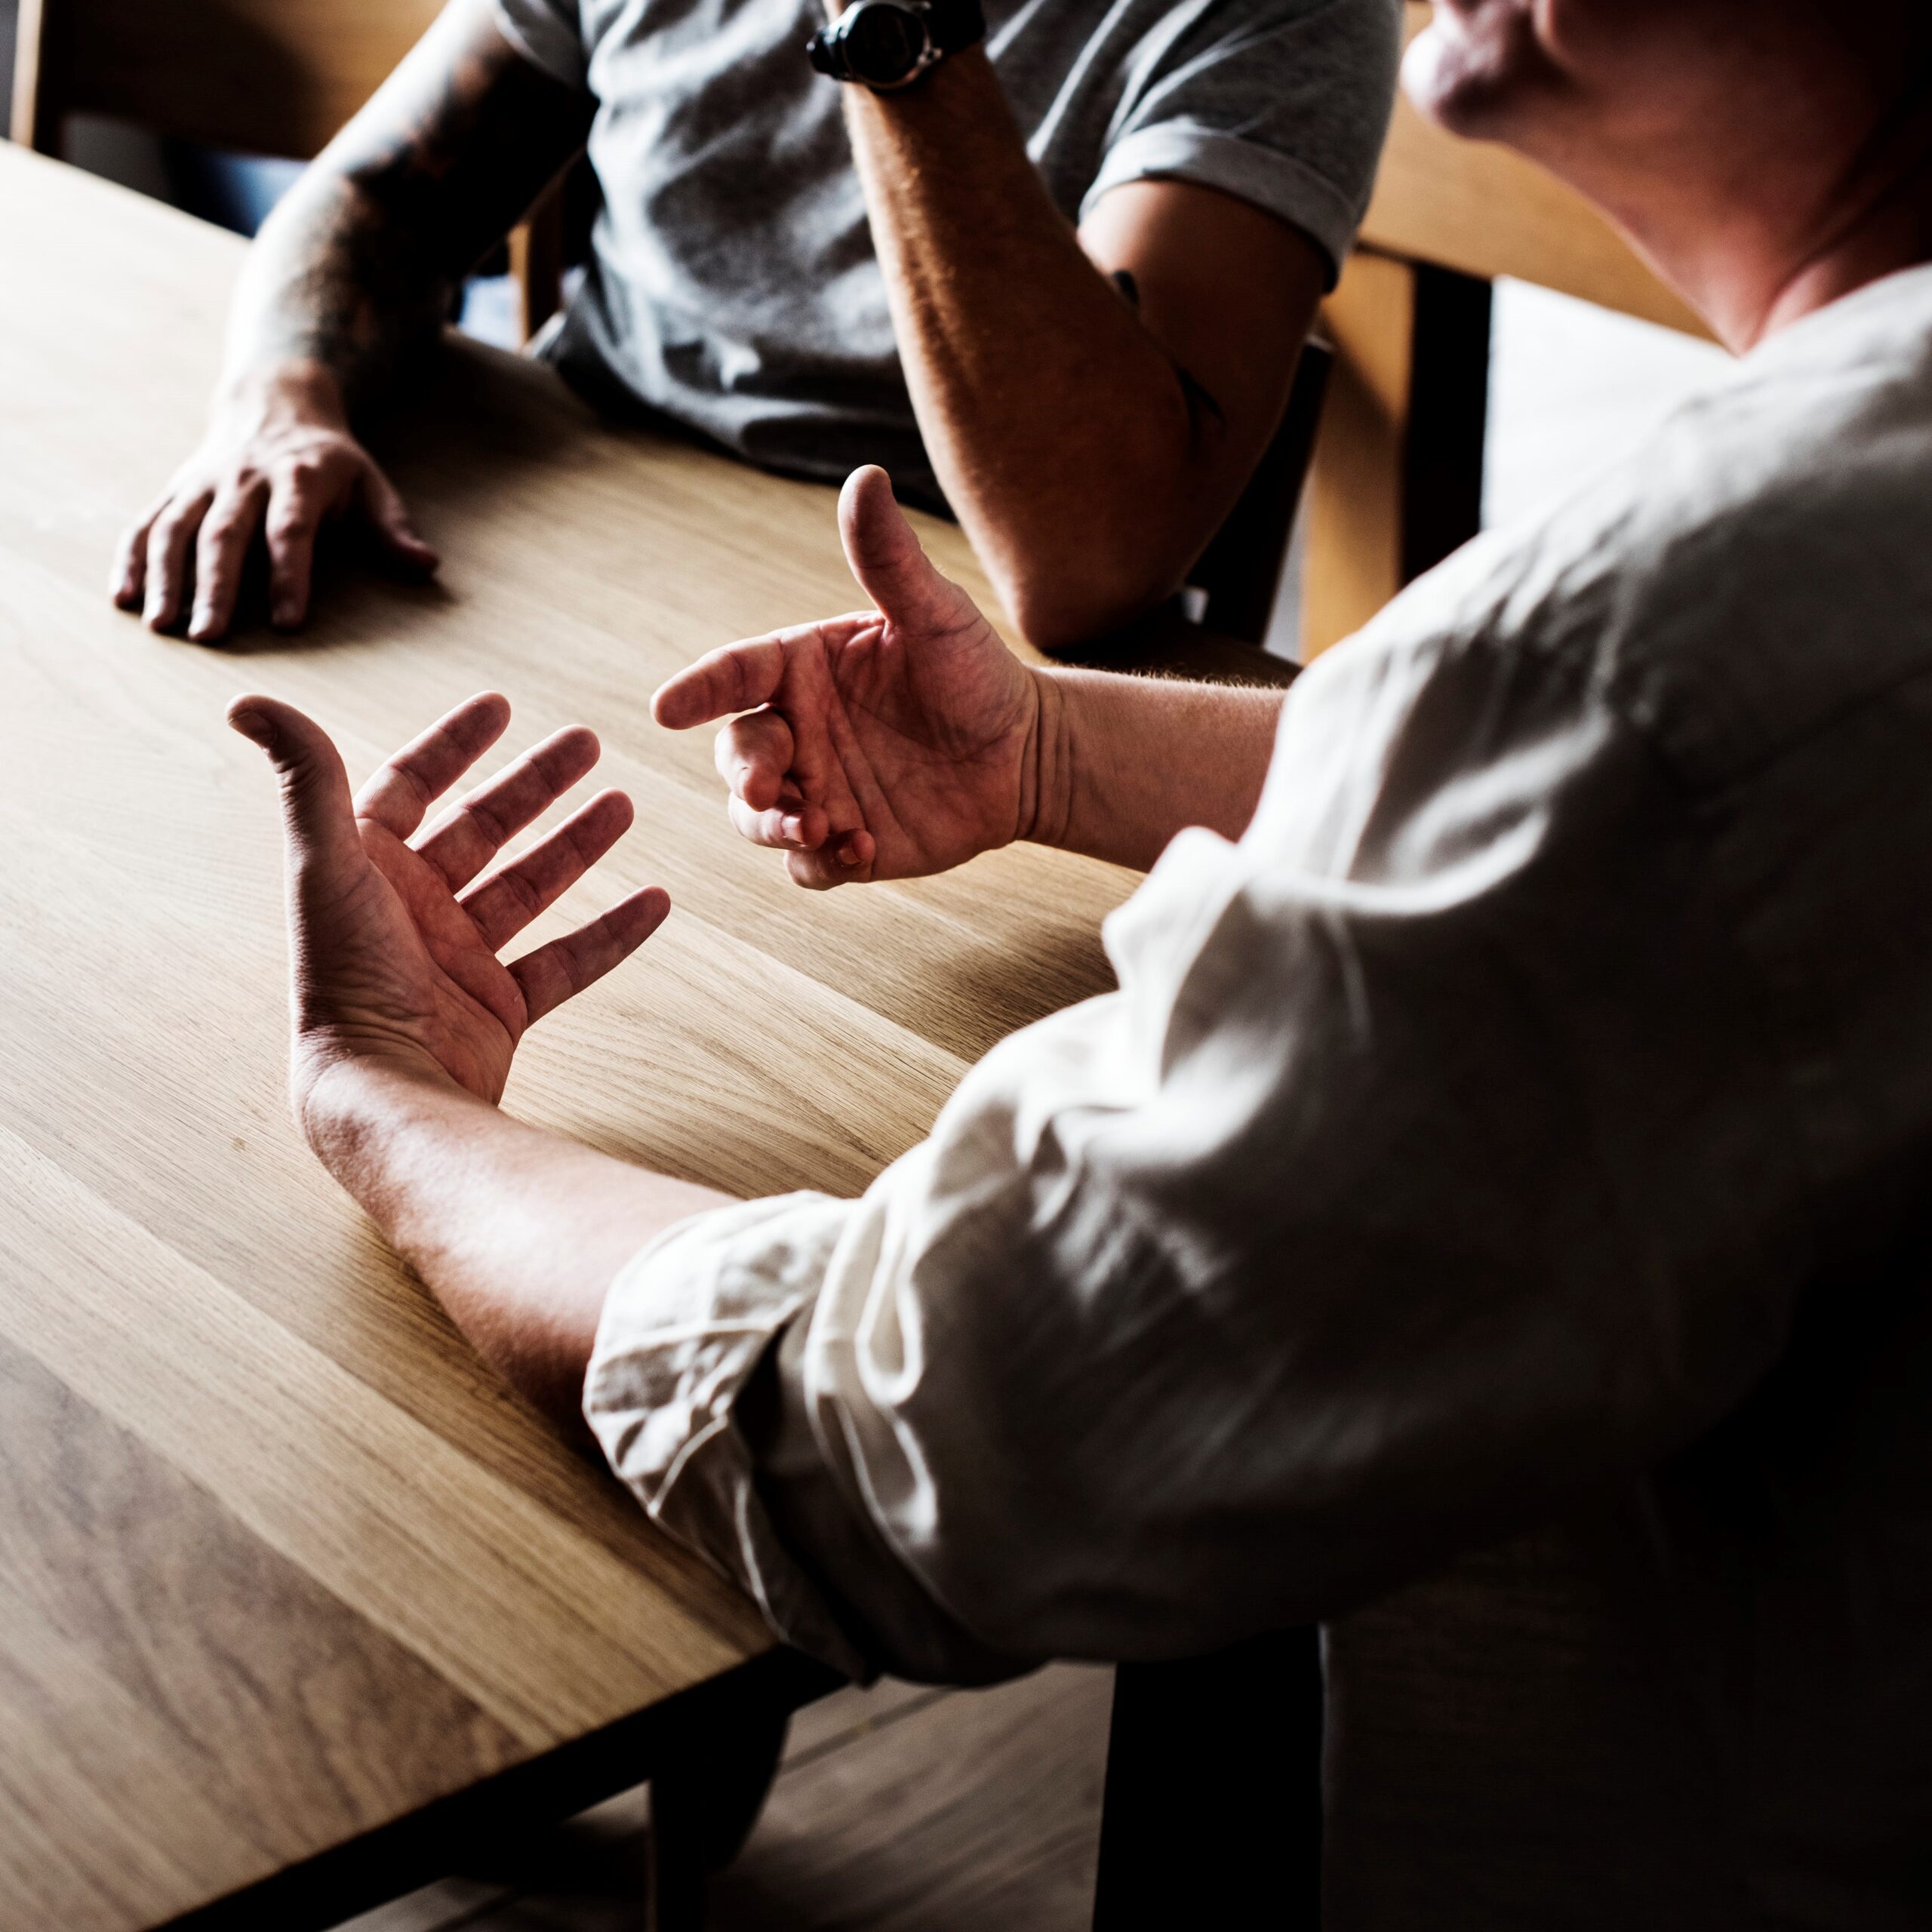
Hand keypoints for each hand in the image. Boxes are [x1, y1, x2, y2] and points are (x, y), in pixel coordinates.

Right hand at [118, 363, 437, 641]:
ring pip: (175, 528)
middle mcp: (243, 479)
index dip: (291, 576)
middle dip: (215, 586)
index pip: (291, 530)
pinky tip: (124, 598)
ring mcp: (202, 484)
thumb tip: (426, 566)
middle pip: (224, 534)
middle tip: (209, 636)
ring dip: (164, 577)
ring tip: (161, 626)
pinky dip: (132, 559)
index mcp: (297, 478)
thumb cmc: (331, 463)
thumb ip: (393, 528)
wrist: (274, 403)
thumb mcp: (371, 484)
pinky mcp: (175, 491)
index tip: (289, 623)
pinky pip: (146, 523)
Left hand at [229, 690, 666, 1119]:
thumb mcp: (325, 864)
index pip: (411, 787)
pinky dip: (612, 934)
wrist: (384, 1090)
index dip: (453, 745)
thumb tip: (247, 701)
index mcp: (366, 870)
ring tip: (623, 804)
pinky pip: (566, 962)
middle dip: (535, 783)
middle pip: (483, 829)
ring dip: (577, 845)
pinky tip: (655, 902)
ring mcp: (458, 961)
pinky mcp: (499, 1009)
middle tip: (587, 742)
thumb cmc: (345, 980)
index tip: (500, 705)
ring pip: (529, 887)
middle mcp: (412, 911)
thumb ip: (305, 778)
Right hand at [652, 466, 1044, 888]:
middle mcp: (797, 730)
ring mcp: (815, 790)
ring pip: (756, 817)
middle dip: (743, 773)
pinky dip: (820, 863)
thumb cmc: (976, 673)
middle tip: (769, 792)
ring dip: (773, 825)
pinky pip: (806, 865)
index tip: (665, 708)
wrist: (1025, 754)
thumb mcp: (935, 613)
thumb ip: (890, 558)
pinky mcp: (843, 844)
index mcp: (801, 669)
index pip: (734, 673)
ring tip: (818, 828)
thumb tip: (865, 476)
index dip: (697, 688)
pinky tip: (862, 848)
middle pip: (735, 753)